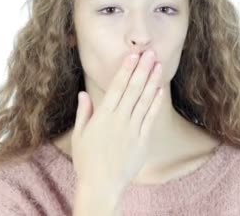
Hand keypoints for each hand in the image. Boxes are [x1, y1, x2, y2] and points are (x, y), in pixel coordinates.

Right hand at [71, 50, 163, 195]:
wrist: (101, 186)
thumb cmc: (87, 162)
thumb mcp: (79, 136)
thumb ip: (84, 113)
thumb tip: (83, 94)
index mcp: (102, 116)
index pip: (116, 87)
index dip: (126, 70)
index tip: (133, 56)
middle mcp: (119, 120)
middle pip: (133, 89)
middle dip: (142, 69)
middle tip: (151, 53)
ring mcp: (132, 130)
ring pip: (144, 100)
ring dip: (152, 81)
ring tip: (159, 66)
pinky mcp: (142, 140)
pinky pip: (150, 117)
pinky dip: (156, 103)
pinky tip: (160, 90)